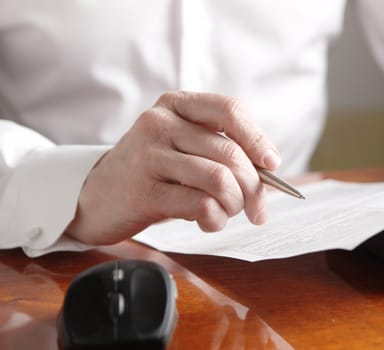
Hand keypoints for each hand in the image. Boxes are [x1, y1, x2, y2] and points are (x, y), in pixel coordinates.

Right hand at [65, 91, 281, 244]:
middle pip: (230, 153)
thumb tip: (269, 173)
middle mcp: (161, 123)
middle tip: (255, 208)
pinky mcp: (144, 191)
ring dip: (234, 204)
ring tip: (227, 212)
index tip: (272, 164)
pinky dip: (215, 218)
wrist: (96, 195)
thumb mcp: (183, 147)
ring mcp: (149, 155)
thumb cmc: (152, 171)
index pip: (230, 110)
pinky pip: (200, 204)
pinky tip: (208, 220)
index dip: (258, 138)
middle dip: (253, 187)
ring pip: (219, 179)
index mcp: (177, 105)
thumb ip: (220, 150)